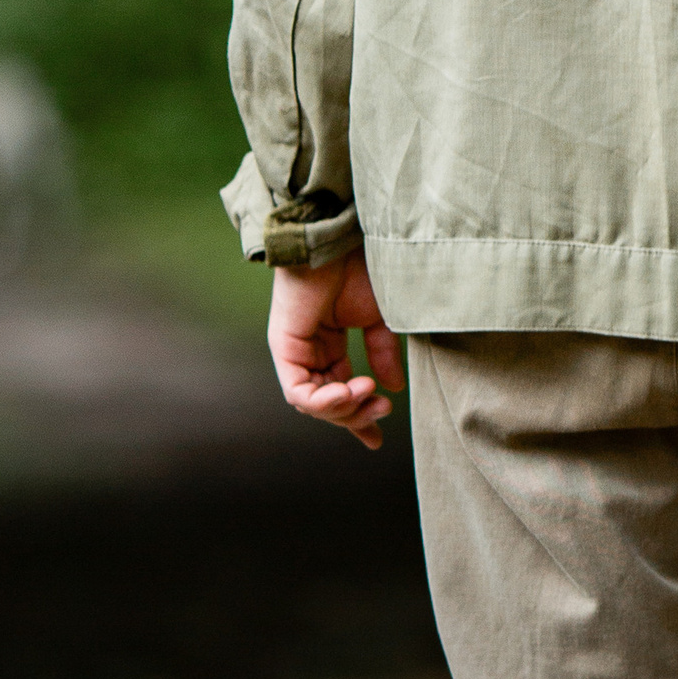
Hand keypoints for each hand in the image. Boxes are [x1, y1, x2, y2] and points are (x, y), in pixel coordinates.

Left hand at [268, 254, 401, 450]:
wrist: (342, 240)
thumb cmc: (361, 268)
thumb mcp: (380, 319)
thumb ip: (382, 353)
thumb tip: (392, 386)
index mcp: (331, 344)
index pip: (340, 391)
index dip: (358, 417)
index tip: (378, 438)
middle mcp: (310, 351)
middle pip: (327, 404)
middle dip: (356, 416)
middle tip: (382, 411)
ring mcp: (295, 350)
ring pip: (312, 404)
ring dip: (343, 409)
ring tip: (368, 396)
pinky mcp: (284, 347)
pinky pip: (298, 391)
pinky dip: (324, 401)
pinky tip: (349, 392)